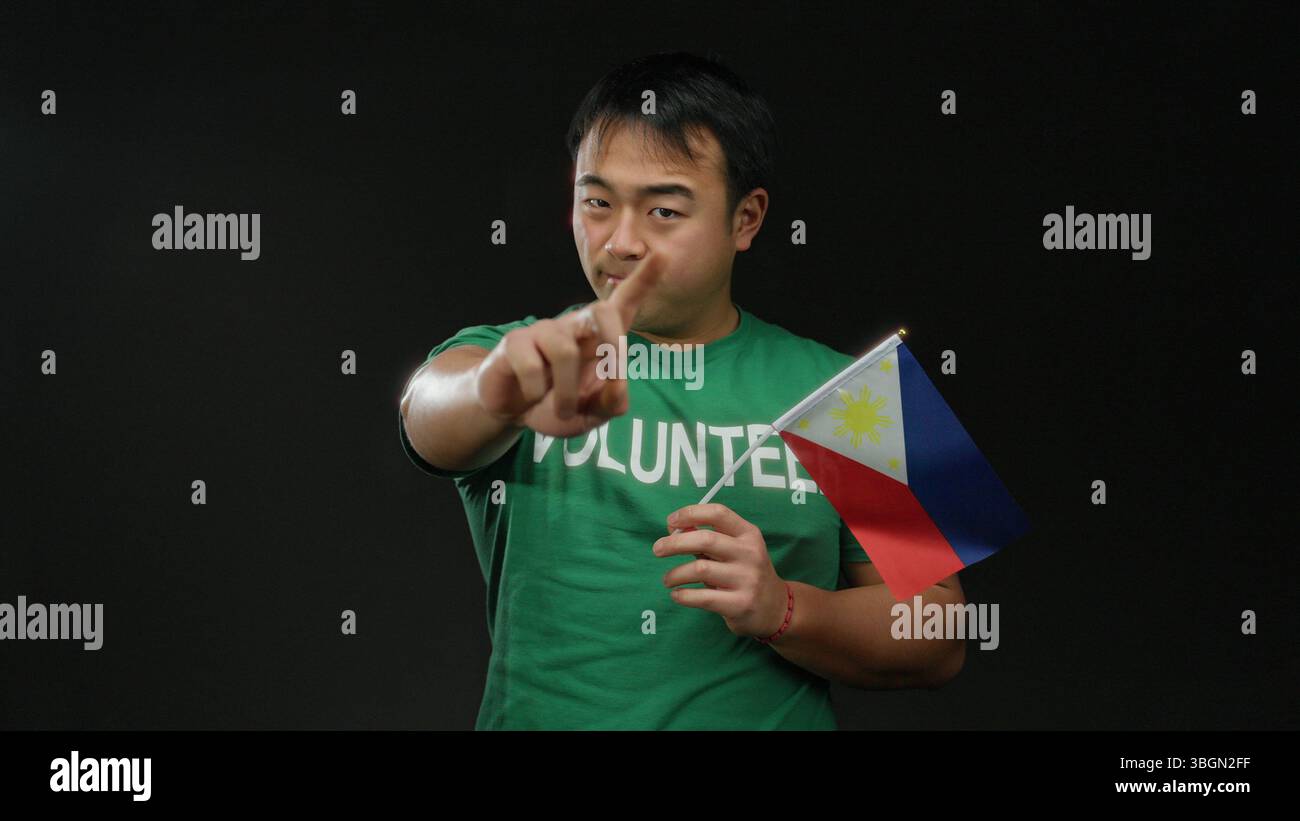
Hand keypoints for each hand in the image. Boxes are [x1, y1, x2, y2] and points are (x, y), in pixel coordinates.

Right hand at [473, 254, 664, 437]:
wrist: (513, 412)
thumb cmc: (558, 404)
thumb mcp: (592, 413)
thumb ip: (612, 403)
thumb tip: (618, 383)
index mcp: (599, 340)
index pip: (623, 303)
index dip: (643, 281)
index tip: (662, 256)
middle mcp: (574, 327)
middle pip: (602, 311)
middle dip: (613, 342)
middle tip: (613, 379)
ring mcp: (543, 331)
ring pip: (565, 351)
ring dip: (567, 394)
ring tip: (562, 410)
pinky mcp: (514, 342)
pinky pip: (531, 365)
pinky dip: (536, 393)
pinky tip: (531, 396)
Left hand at [653, 503, 788, 639]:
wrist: (776, 608)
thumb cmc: (746, 573)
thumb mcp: (735, 550)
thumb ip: (708, 539)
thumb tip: (674, 529)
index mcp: (748, 534)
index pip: (718, 513)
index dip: (690, 513)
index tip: (670, 521)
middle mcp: (750, 553)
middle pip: (705, 539)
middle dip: (674, 543)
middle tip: (657, 550)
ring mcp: (747, 580)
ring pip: (700, 569)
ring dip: (675, 574)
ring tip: (668, 579)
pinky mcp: (740, 604)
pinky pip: (703, 597)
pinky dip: (683, 595)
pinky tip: (677, 595)